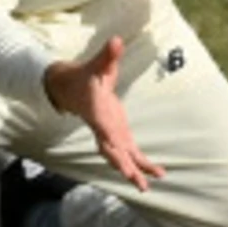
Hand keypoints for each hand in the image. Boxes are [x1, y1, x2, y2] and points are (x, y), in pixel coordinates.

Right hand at [41, 36, 164, 188]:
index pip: (105, 130)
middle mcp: (104, 129)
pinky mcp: (117, 136)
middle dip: (124, 167)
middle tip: (137, 182)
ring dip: (134, 171)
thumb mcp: (97, 65)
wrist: (71, 89)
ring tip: (148, 186)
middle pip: (112, 152)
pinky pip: (129, 154)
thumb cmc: (86, 77)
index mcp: (99, 114)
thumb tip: (117, 41)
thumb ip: (108, 55)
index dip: (112, 142)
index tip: (120, 155)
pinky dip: (140, 164)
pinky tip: (156, 173)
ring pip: (121, 158)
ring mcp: (110, 134)